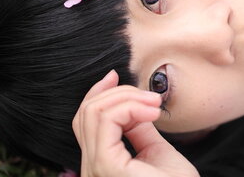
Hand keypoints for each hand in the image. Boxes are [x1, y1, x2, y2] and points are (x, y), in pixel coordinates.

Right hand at [73, 70, 199, 176]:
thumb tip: (134, 107)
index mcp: (102, 163)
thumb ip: (140, 131)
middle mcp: (92, 166)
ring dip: (127, 98)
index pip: (85, 121)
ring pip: (94, 112)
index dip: (98, 93)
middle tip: (152, 99)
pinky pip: (105, 121)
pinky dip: (128, 107)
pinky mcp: (106, 167)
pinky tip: (150, 112)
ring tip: (154, 106)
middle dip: (119, 93)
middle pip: (86, 113)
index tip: (116, 76)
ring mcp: (96, 168)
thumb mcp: (157, 152)